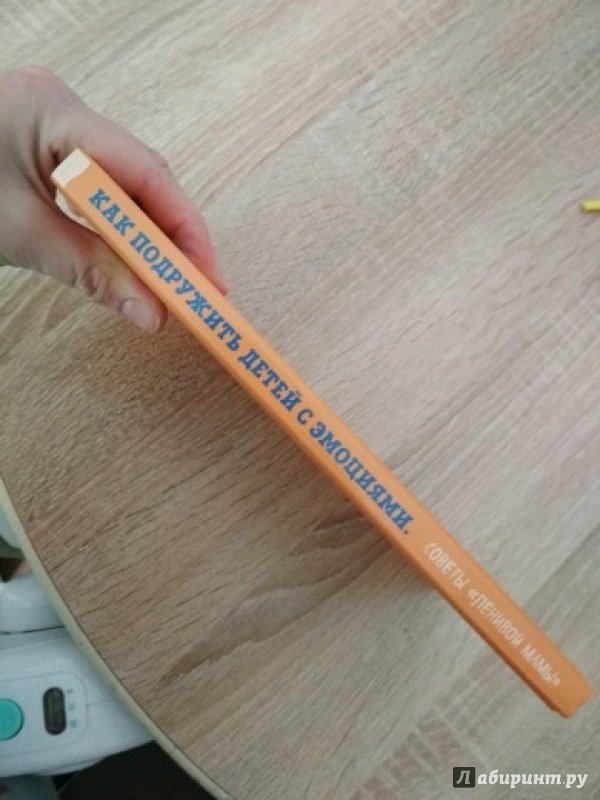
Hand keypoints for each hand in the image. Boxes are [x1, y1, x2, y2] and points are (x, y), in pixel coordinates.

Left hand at [0, 67, 226, 332]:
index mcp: (55, 112)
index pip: (147, 173)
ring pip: (126, 188)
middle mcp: (66, 111)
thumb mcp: (17, 234)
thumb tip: (152, 314)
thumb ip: (90, 272)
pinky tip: (132, 262)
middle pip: (145, 180)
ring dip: (150, 241)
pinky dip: (120, 233)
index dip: (185, 232)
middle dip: (173, 241)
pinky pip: (102, 193)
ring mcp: (58, 130)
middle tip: (197, 295)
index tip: (207, 284)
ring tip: (171, 287)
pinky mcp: (48, 152)